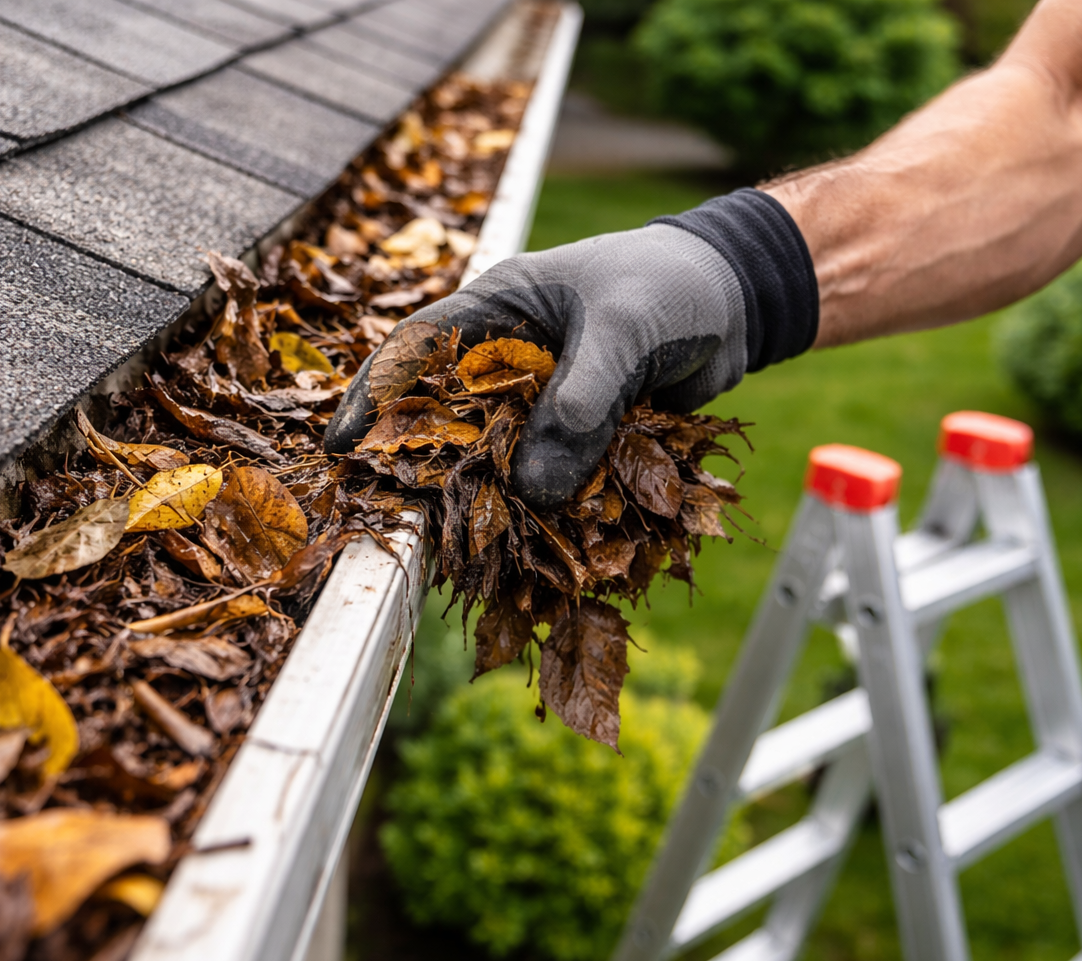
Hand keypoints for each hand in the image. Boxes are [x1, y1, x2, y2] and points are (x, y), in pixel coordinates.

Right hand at [324, 189, 818, 509]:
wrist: (739, 302)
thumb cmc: (673, 286)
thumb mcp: (624, 330)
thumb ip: (580, 402)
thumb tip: (536, 492)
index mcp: (496, 309)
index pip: (415, 351)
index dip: (372, 398)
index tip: (343, 448)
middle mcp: (507, 361)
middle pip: (447, 421)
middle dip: (422, 470)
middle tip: (393, 521)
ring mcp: (541, 405)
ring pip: (499, 462)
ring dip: (486, 504)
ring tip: (457, 553)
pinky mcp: (579, 440)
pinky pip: (551, 482)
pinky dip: (544, 515)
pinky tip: (532, 553)